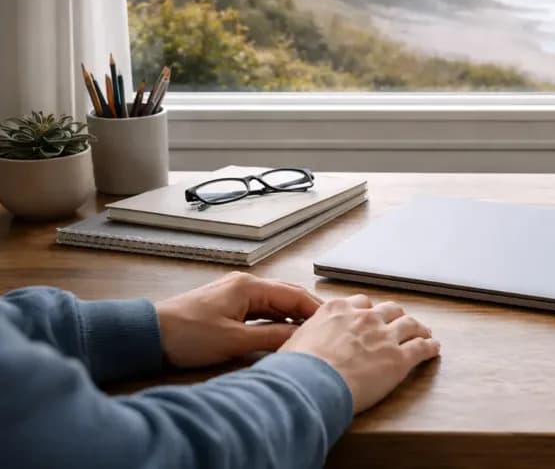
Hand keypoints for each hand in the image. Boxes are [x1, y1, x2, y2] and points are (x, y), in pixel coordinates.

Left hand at [155, 272, 321, 367]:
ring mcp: (236, 294)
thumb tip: (301, 338)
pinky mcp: (227, 305)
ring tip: (311, 332)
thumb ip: (271, 338)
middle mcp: (245, 284)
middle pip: (287, 295)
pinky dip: (276, 320)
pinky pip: (262, 310)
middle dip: (308, 310)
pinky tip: (284, 332)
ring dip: (293, 316)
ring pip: (275, 303)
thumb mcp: (234, 341)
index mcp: (249, 287)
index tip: (334, 323)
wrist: (148, 335)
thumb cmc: (187, 335)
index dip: (315, 310)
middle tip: (329, 327)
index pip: (294, 295)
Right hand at [279, 294, 440, 412]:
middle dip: (396, 316)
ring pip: (409, 324)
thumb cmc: (297, 369)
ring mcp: (384, 336)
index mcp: (338, 310)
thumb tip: (297, 349)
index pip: (361, 302)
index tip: (372, 316)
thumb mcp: (293, 342)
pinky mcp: (398, 358)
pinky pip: (421, 347)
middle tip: (400, 323)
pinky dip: (430, 346)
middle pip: (389, 310)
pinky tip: (433, 348)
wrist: (310, 382)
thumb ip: (305, 338)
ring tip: (424, 332)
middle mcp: (364, 318)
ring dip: (418, 328)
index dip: (370, 310)